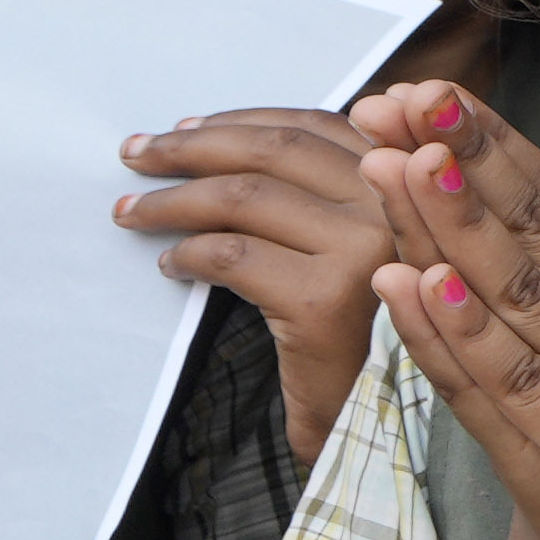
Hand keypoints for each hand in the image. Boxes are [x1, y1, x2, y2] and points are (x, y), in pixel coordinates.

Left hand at [118, 103, 404, 461]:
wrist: (372, 420)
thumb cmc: (357, 330)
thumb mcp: (354, 243)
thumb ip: (319, 189)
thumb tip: (214, 133)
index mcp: (408, 181)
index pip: (313, 124)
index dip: (242, 120)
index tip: (185, 127)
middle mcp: (396, 208)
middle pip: (275, 152)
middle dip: (192, 147)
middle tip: (136, 154)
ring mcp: (364, 252)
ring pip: (245, 198)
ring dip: (173, 200)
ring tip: (132, 211)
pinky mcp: (324, 300)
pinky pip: (233, 256)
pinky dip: (188, 254)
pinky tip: (169, 264)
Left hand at [368, 89, 539, 539]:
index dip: (497, 145)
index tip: (438, 97)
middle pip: (536, 226)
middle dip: (464, 160)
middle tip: (401, 102)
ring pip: (521, 291)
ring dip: (458, 226)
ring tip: (403, 164)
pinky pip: (523, 383)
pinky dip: (474, 335)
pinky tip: (428, 289)